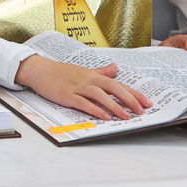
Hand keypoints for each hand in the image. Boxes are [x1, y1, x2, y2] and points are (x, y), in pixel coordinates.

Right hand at [15, 55, 150, 120]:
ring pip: (100, 95)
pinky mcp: (67, 95)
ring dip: (114, 106)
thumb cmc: (61, 72)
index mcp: (94, 75)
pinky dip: (95, 109)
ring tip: (126, 116)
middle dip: (129, 99)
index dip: (134, 93)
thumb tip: (116, 69)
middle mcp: (88, 80)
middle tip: (142, 110)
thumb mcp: (83, 70)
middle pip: (113, 87)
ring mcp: (77, 87)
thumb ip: (101, 71)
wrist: (39, 70)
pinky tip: (104, 117)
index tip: (147, 102)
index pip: (119, 84)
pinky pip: (83, 102)